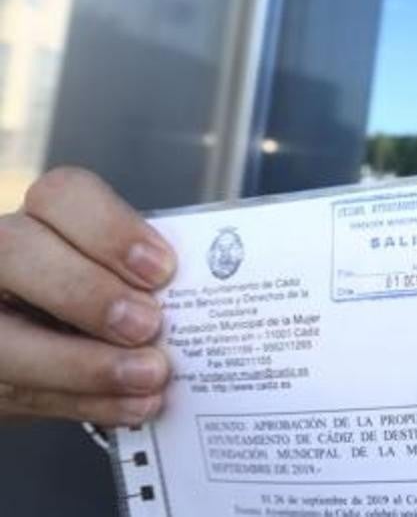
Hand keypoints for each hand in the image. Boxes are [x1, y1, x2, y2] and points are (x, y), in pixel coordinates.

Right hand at [0, 167, 174, 424]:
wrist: (44, 357)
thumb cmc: (101, 301)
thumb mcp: (120, 278)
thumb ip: (144, 279)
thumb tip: (210, 294)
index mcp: (41, 221)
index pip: (61, 196)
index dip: (111, 229)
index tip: (161, 268)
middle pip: (16, 252)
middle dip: (86, 292)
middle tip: (148, 325)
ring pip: (5, 338)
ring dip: (85, 363)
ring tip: (149, 376)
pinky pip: (20, 394)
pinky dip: (86, 404)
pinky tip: (134, 406)